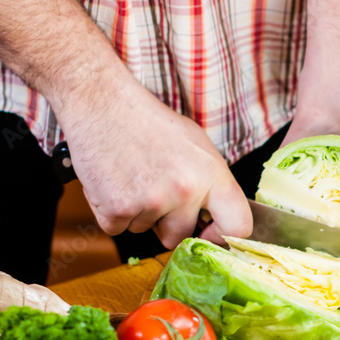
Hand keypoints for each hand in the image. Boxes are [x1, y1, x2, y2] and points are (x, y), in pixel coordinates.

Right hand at [54, 71, 250, 247]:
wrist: (101, 103)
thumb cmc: (149, 122)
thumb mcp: (196, 144)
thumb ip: (211, 183)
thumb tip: (218, 217)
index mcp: (211, 173)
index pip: (238, 224)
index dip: (223, 236)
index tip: (208, 234)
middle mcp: (185, 190)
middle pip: (179, 236)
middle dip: (165, 222)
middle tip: (152, 190)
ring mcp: (151, 202)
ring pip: (144, 230)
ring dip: (136, 212)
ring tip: (131, 176)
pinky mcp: (117, 209)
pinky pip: (116, 228)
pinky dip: (111, 212)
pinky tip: (113, 182)